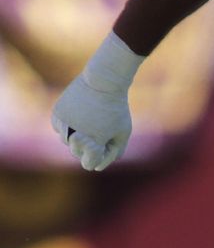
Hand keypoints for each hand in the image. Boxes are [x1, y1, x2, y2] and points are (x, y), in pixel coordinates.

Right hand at [51, 33, 143, 170]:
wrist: (104, 80)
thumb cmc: (116, 108)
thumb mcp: (123, 131)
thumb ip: (114, 151)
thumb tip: (98, 166)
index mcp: (95, 142)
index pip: (89, 164)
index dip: (98, 156)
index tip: (104, 143)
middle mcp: (76, 135)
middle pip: (77, 153)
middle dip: (88, 145)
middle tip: (100, 125)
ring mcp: (64, 124)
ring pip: (66, 141)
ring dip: (77, 135)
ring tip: (91, 117)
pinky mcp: (57, 113)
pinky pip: (59, 128)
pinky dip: (68, 125)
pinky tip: (80, 113)